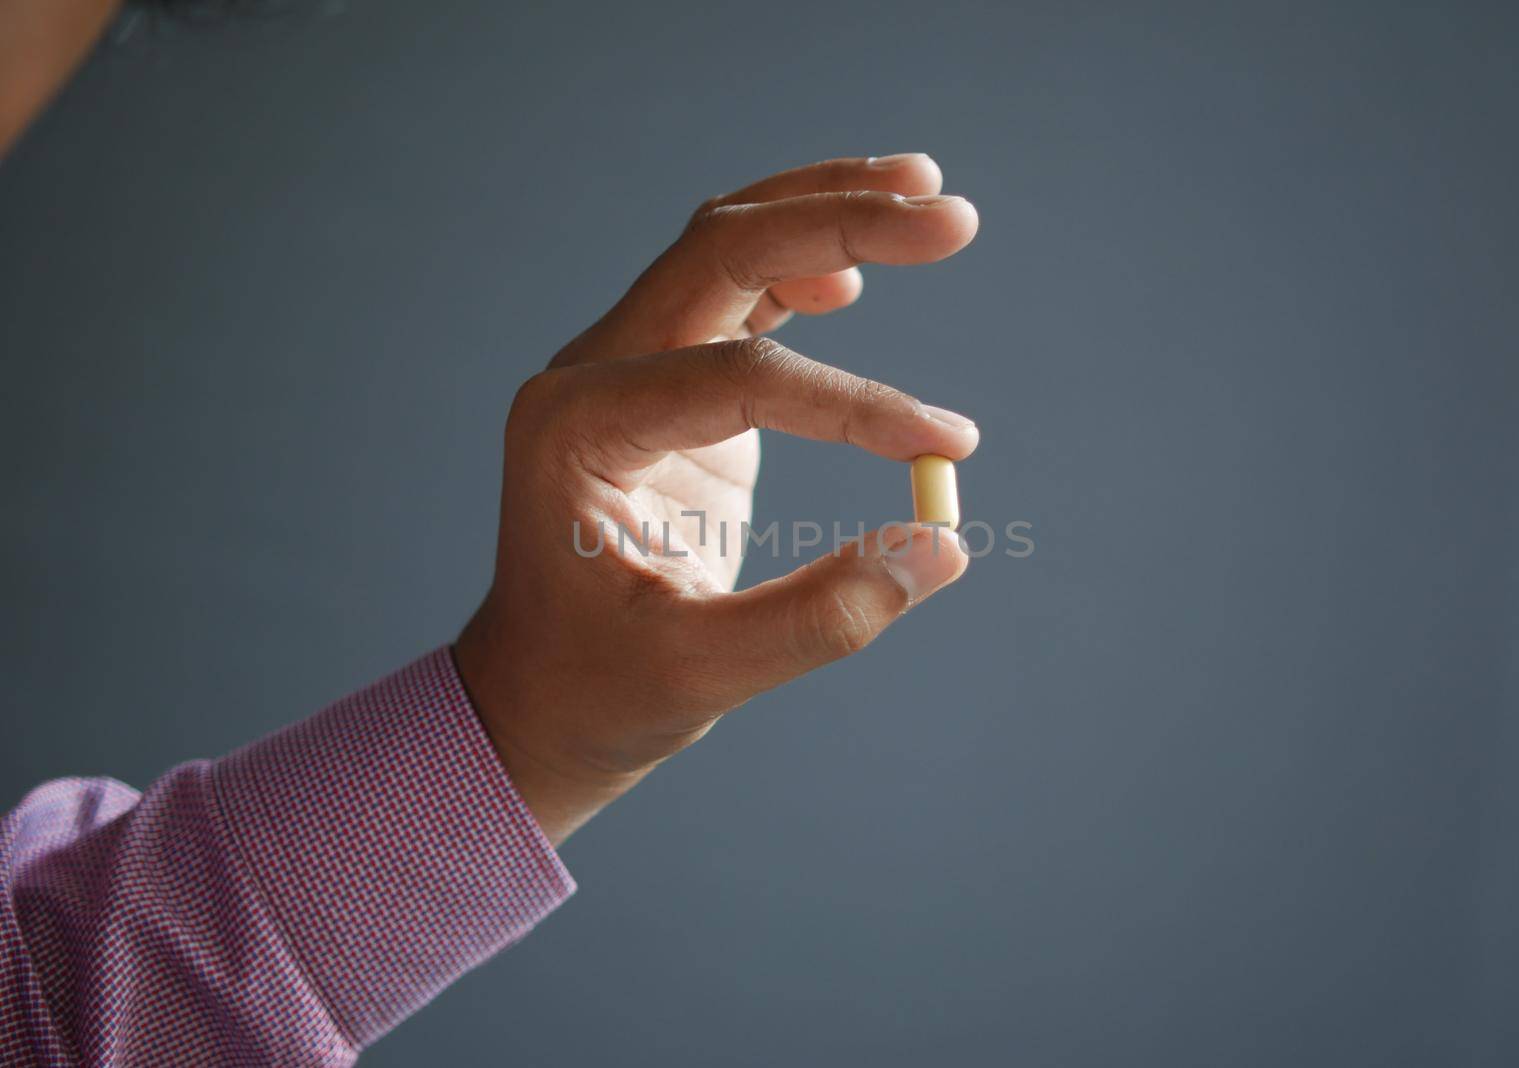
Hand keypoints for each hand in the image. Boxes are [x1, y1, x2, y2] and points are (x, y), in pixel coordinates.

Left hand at [454, 155, 980, 843]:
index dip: (852, 404)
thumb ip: (822, 616)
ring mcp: (625, 367)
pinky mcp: (666, 384)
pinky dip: (801, 267)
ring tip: (927, 188)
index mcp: (577, 430)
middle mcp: (591, 372)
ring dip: (823, 213)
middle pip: (722, 250)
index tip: (944, 448)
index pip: (738, 377)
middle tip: (953, 216)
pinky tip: (856, 277)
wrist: (536, 694)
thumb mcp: (704, 673)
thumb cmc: (601, 688)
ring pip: (727, 245)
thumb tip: (943, 548)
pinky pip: (736, 296)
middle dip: (839, 222)